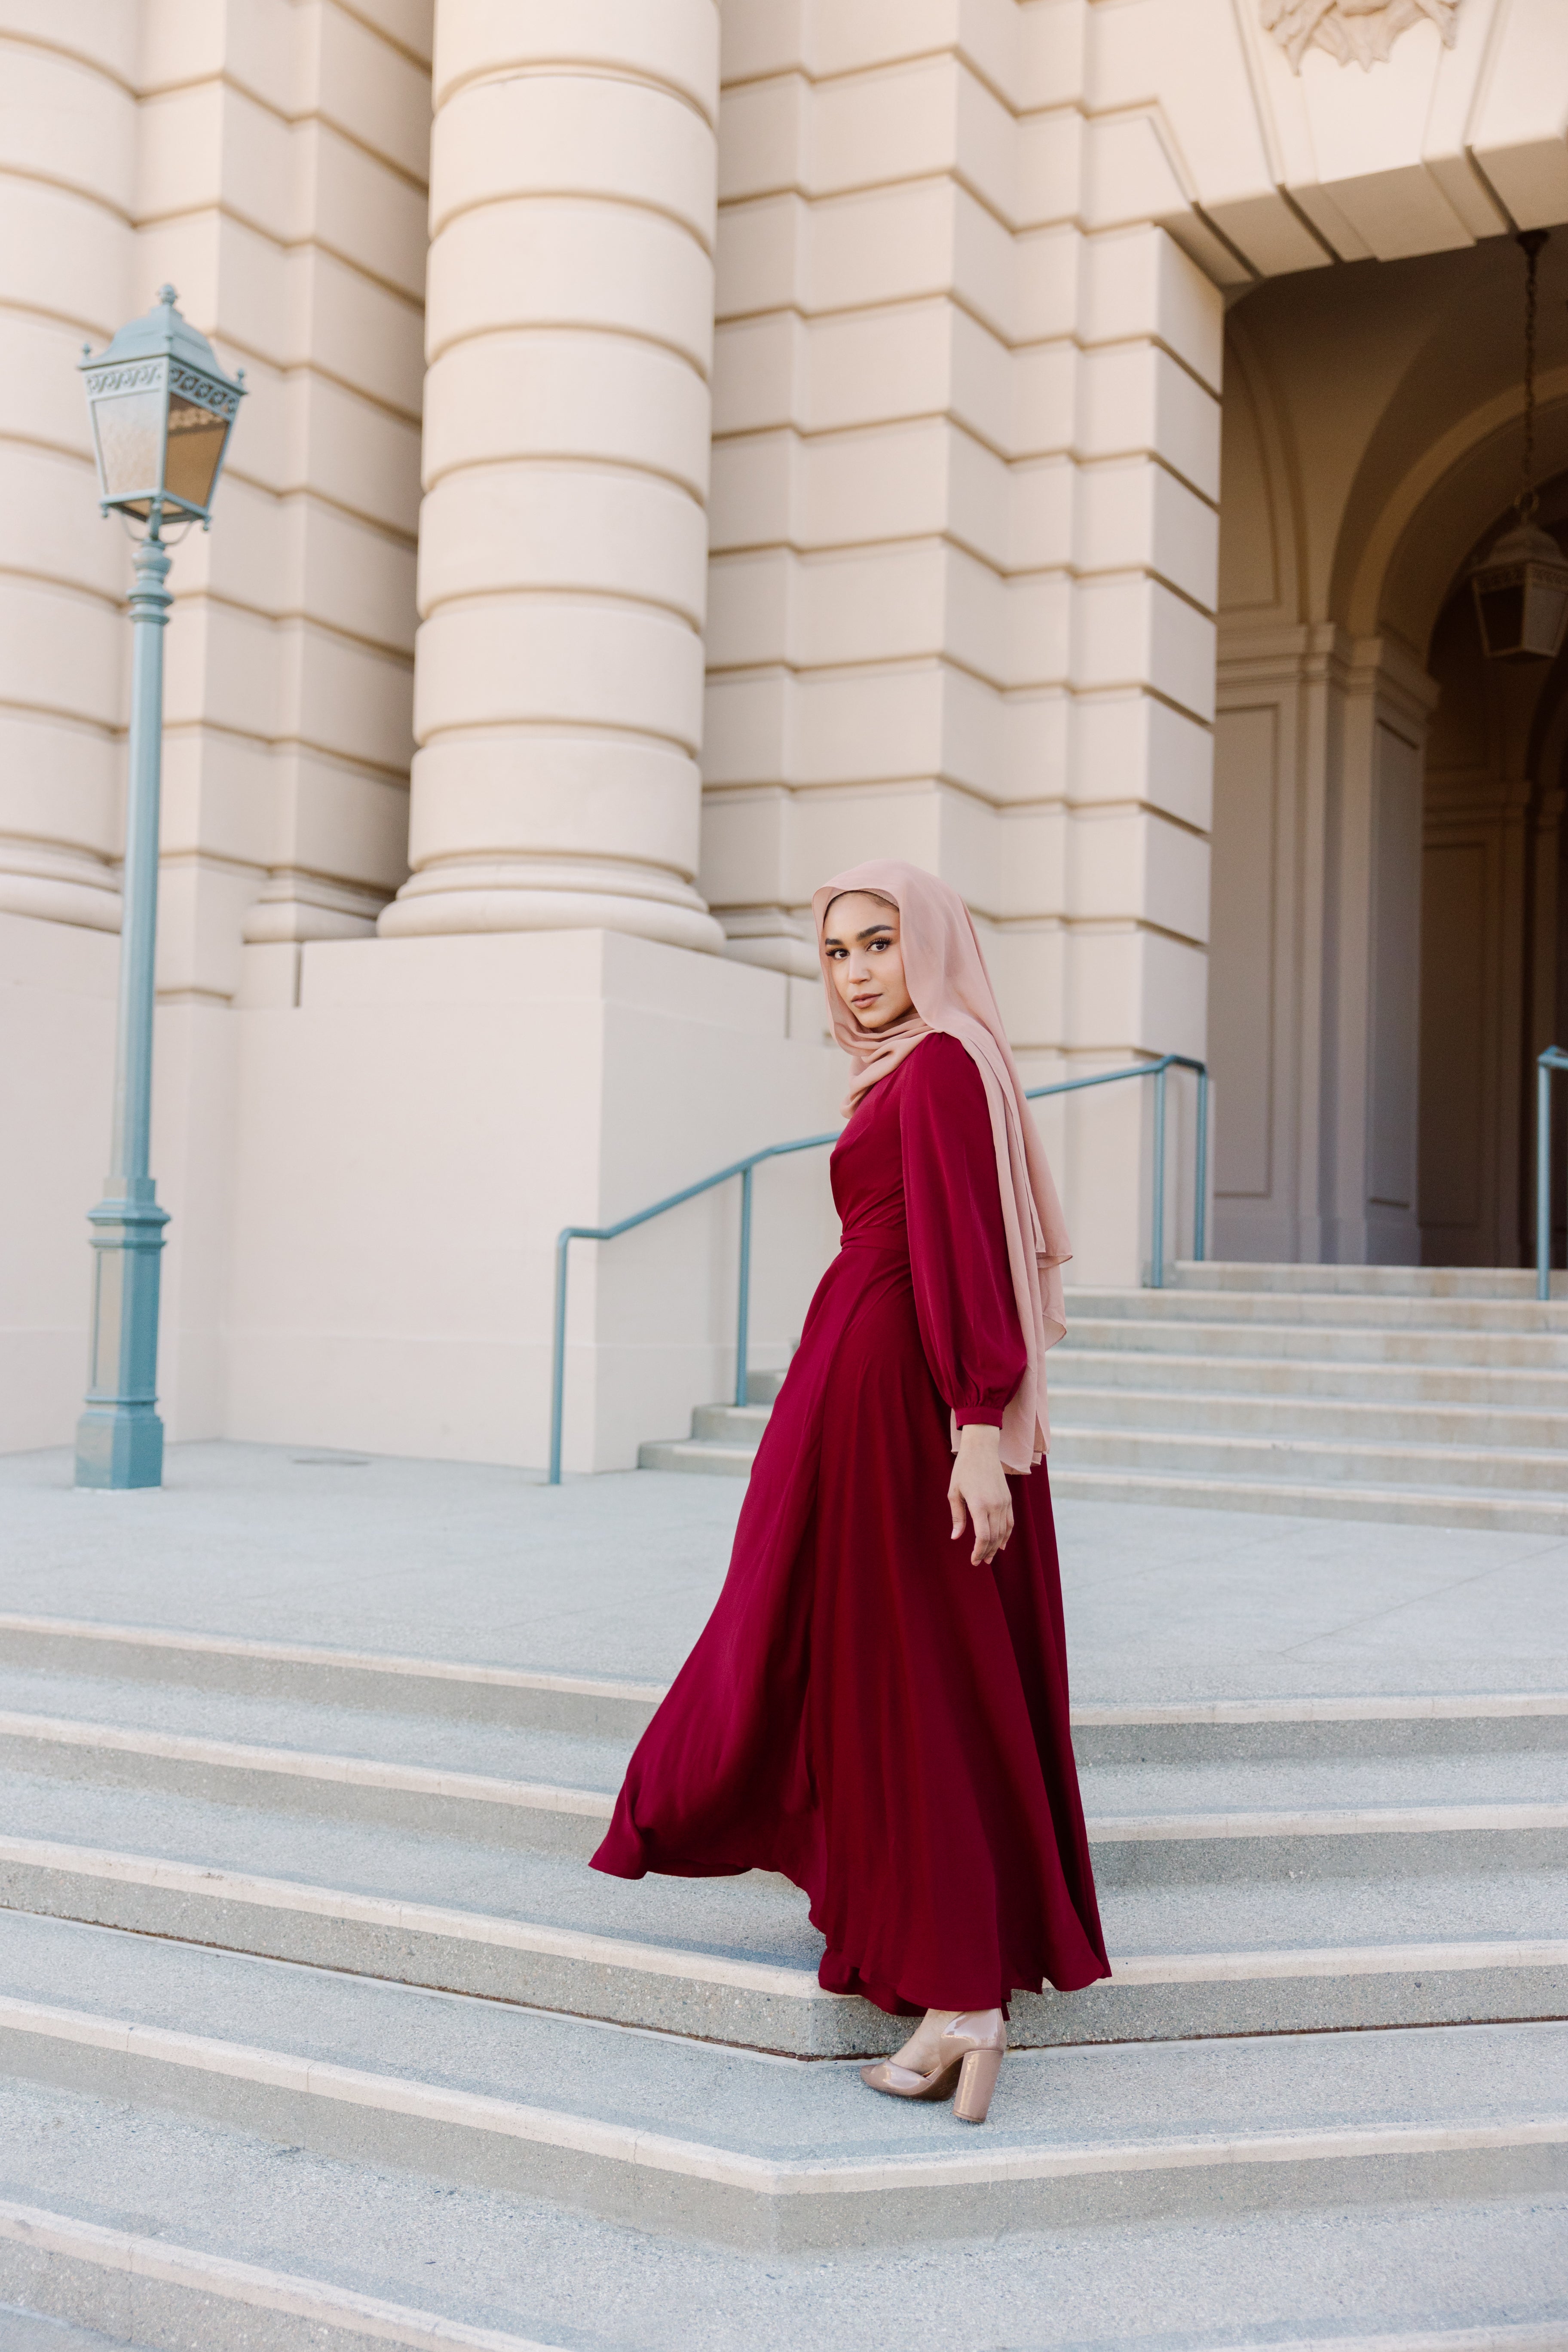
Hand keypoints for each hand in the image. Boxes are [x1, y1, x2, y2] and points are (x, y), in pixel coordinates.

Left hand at [948, 1424, 1013, 1564]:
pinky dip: (1006, 1535)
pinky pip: (1010, 1521)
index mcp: (979, 1505)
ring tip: (989, 1557)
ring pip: (1003, 1532)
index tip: (973, 1560)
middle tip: (980, 1562)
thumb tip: (956, 1537)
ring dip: (996, 1546)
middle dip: (986, 1552)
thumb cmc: (963, 1469)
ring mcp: (1004, 1502)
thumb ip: (957, 1517)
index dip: (978, 1551)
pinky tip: (1001, 1544)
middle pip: (994, 1537)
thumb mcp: (954, 1492)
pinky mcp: (1008, 1499)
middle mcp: (995, 1505)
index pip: (983, 1537)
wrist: (982, 1449)